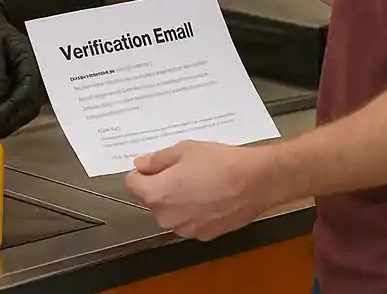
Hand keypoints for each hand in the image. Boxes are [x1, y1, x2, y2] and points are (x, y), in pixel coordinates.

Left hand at [0, 0, 45, 137]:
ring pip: (27, 106)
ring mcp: (26, 77)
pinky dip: (10, 115)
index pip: (28, 89)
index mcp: (28, 58)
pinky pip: (19, 103)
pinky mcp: (18, 83)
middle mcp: (32, 70)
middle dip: (14, 119)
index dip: (13, 109)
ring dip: (13, 121)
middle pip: (31, 102)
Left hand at [125, 141, 291, 240]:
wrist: (254, 182)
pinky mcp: (203, 236)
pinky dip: (193, 210)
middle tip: (182, 168)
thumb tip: (140, 165)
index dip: (142, 171)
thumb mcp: (183, 150)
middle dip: (160, 185)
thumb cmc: (217, 162)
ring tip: (199, 181)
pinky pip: (188, 220)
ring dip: (177, 199)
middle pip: (151, 199)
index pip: (132, 184)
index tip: (156, 163)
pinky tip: (210, 196)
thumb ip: (157, 160)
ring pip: (170, 211)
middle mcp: (167, 218)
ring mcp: (185, 230)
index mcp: (157, 195)